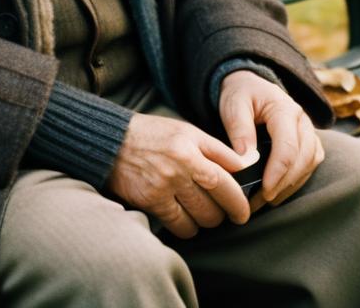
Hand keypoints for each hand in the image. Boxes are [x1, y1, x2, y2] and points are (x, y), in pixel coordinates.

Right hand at [106, 113, 250, 237]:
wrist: (112, 142)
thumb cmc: (153, 136)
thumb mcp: (186, 131)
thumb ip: (216, 150)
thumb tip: (247, 165)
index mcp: (192, 142)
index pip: (229, 174)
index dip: (240, 197)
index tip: (243, 208)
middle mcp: (181, 163)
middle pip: (220, 199)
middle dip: (228, 211)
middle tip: (226, 212)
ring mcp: (166, 183)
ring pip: (204, 216)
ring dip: (207, 219)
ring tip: (202, 213)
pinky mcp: (152, 201)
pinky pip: (182, 227)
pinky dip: (188, 227)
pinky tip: (184, 218)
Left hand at [218, 70, 323, 211]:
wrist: (248, 85)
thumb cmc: (240, 94)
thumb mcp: (233, 104)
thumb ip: (239, 128)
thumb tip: (246, 159)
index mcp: (284, 108)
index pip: (288, 145)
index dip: (278, 171)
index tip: (264, 190)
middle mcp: (302, 120)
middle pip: (303, 157)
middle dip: (285, 182)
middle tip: (263, 200)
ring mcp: (307, 131)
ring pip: (310, 163)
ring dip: (292, 184)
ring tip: (268, 200)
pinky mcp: (307, 141)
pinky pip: (310, 164)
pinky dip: (297, 179)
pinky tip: (279, 190)